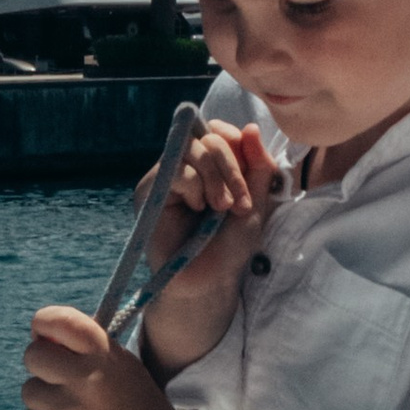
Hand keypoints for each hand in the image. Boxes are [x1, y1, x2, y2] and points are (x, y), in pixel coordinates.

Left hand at [22, 306, 216, 409]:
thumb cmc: (137, 408)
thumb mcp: (123, 366)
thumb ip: (87, 348)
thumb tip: (40, 335)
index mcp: (105, 354)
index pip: (59, 321)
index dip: (43, 323)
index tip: (43, 334)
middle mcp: (87, 377)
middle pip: (34, 355)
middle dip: (41, 365)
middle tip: (61, 381)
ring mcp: (71, 409)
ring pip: (30, 390)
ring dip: (44, 401)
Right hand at [134, 117, 279, 375]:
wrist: (204, 281)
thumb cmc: (228, 247)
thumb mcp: (254, 205)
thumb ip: (258, 168)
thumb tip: (252, 128)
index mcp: (212, 165)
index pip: (221, 131)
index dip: (238, 144)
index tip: (250, 178)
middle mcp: (188, 165)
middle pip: (209, 135)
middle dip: (231, 166)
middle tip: (237, 203)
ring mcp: (168, 174)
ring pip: (193, 147)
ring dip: (216, 175)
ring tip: (221, 208)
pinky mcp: (151, 189)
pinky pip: (176, 168)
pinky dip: (195, 185)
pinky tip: (197, 209)